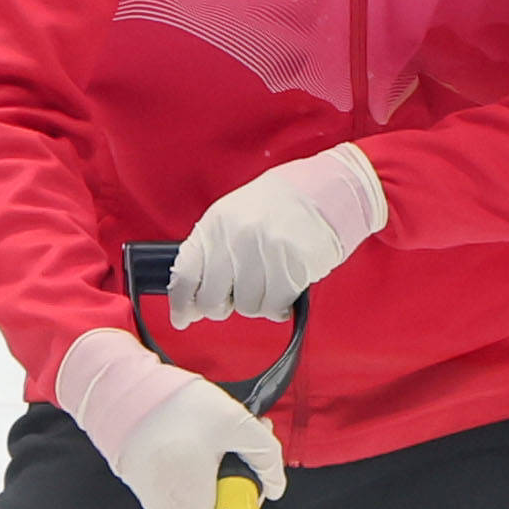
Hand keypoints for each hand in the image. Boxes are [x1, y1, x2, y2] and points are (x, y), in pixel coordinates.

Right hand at [56, 325, 284, 508]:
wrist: (124, 391)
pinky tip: (201, 435)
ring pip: (200, 497)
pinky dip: (197, 466)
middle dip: (236, 486)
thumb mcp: (237, 424)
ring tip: (222, 435)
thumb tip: (276, 484)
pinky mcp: (145, 484)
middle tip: (243, 449)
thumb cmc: (175, 410)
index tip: (251, 507)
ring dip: (219, 471)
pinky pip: (180, 485)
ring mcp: (154, 500)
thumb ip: (267, 456)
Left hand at [165, 148, 383, 326]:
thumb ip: (214, 252)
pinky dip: (279, 306)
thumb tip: (194, 299)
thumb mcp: (235, 217)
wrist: (327, 189)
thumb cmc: (280, 207)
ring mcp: (264, 251)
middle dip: (222, 307)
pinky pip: (275, 305)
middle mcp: (236, 236)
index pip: (186, 273)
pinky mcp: (292, 264)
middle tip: (235, 299)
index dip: (181, 303)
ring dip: (257, 303)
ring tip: (269, 283)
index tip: (182, 318)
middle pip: (213, 299)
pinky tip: (285, 291)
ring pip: (247, 307)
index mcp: (216, 224)